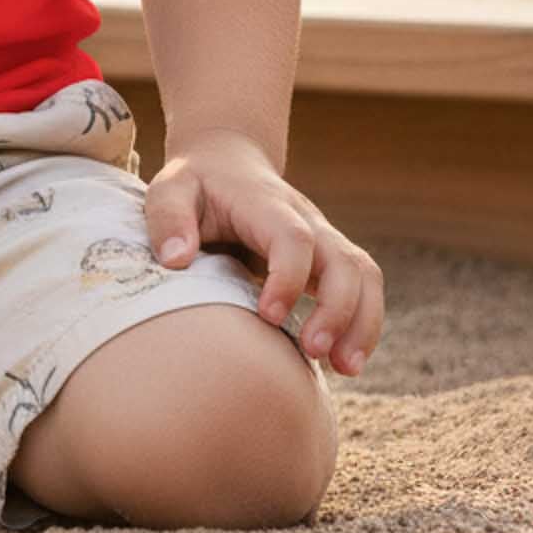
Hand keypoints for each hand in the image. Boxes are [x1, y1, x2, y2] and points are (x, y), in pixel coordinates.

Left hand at [145, 127, 383, 379]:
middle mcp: (305, 218)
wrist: (226, 163)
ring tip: (344, 369)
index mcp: (265, 202)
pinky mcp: (329, 258)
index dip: (288, 278)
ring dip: (362, 324)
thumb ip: (168, 218)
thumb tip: (176, 260)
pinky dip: (362, 325)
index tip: (268, 316)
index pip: (293, 238)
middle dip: (338, 310)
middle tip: (315, 353)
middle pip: (344, 260)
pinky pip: (363, 289)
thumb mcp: (169, 188)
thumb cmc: (195, 183)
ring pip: (364, 276)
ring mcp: (323, 237)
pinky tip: (343, 362)